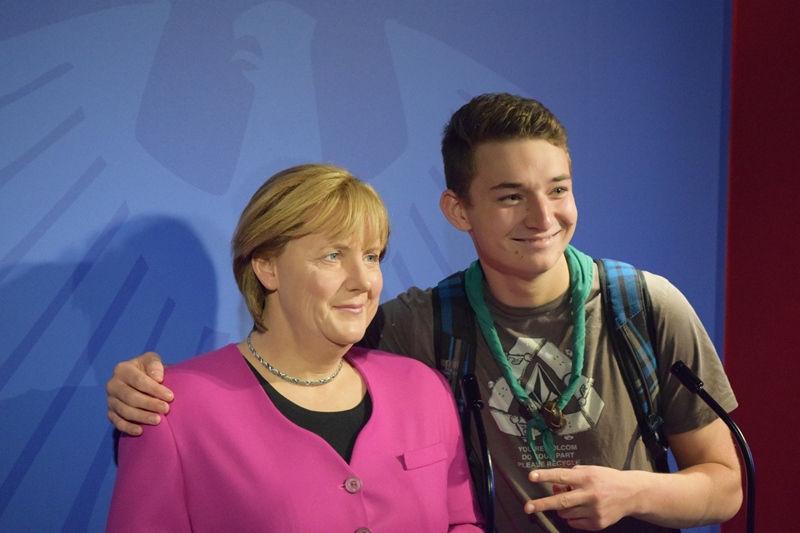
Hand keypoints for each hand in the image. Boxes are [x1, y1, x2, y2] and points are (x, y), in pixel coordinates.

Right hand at [106, 352, 172, 435]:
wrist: (141, 380)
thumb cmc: (149, 369)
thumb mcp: (152, 360)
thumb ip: (155, 365)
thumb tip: (157, 378)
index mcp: (122, 369)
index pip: (138, 381)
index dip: (154, 389)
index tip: (170, 397)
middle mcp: (113, 385)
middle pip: (131, 397)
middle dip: (149, 404)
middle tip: (166, 409)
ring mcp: (110, 400)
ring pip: (124, 411)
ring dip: (141, 417)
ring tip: (158, 420)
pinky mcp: (111, 412)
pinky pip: (117, 422)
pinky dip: (128, 427)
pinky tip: (140, 431)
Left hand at [524, 465, 638, 530]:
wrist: (631, 494)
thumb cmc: (605, 479)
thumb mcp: (589, 471)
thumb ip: (571, 477)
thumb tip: (554, 487)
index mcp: (587, 477)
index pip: (562, 475)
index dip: (545, 476)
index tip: (531, 476)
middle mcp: (590, 494)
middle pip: (561, 501)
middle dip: (542, 504)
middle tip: (527, 507)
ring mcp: (594, 510)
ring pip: (565, 513)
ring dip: (561, 508)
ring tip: (572, 501)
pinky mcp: (598, 523)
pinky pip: (574, 523)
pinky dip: (572, 517)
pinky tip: (582, 509)